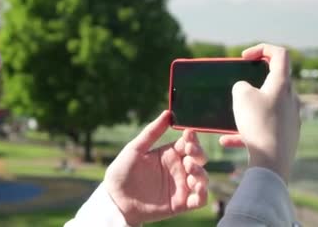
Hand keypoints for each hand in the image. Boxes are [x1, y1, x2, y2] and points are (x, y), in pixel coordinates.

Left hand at [104, 110, 208, 225]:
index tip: (188, 134)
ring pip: (202, 178)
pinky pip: (199, 199)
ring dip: (201, 172)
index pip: (188, 142)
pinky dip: (203, 194)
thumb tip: (168, 113)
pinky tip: (196, 188)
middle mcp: (178, 168)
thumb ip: (152, 132)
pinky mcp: (181, 204)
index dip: (192, 137)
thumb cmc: (122, 171)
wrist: (115, 198)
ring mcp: (180, 186)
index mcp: (169, 153)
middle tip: (189, 152)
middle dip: (198, 153)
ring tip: (190, 169)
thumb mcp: (135, 148)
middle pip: (199, 158)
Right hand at [219, 43, 300, 182]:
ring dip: (247, 108)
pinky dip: (246, 130)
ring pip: (266, 106)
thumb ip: (241, 85)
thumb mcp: (241, 95)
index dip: (262, 49)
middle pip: (275, 80)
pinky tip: (227, 141)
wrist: (272, 162)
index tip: (244, 58)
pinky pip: (264, 127)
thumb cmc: (258, 123)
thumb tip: (245, 90)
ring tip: (229, 117)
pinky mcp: (285, 136)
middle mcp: (290, 99)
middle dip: (253, 81)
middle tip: (238, 86)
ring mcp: (290, 118)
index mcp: (282, 84)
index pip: (280, 54)